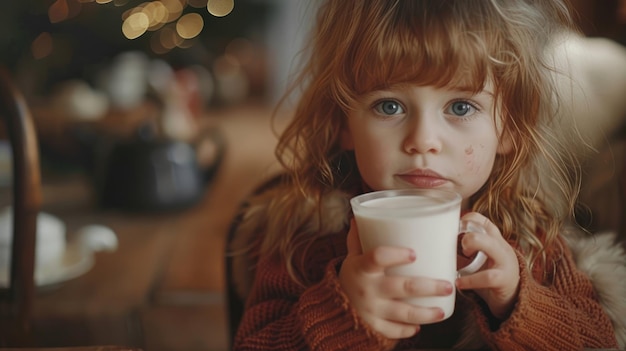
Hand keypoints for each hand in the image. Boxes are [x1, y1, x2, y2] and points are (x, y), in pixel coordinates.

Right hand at [338, 219, 453, 338]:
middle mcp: (368, 289)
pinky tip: (419, 325)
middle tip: (448, 284)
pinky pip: (394, 330)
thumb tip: (361, 214)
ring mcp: (372, 310)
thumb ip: (359, 239)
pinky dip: (408, 329)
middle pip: (403, 287)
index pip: (377, 257)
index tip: (414, 253)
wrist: (331, 308)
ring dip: (426, 313)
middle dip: (429, 287)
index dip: (395, 255)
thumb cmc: (350, 278)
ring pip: (404, 313)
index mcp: (362, 267)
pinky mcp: (374, 326)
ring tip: (441, 311)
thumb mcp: (352, 257)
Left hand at [455, 212, 519, 319]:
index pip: (483, 221)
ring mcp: (505, 262)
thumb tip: (432, 248)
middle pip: (486, 229)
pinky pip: (487, 277)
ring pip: (491, 246)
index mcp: (494, 240)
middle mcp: (501, 247)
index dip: (467, 220)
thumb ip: (462, 253)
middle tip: (459, 247)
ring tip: (459, 261)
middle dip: (468, 234)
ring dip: (471, 247)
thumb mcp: (478, 261)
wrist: (512, 301)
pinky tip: (459, 283)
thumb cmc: (489, 277)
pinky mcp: (504, 280)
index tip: (453, 229)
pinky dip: (470, 280)